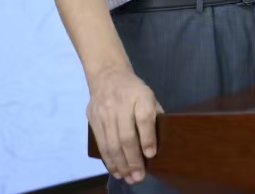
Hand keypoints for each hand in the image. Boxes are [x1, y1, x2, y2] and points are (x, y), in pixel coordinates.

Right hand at [87, 66, 162, 185]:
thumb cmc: (134, 91)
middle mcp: (120, 103)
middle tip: (139, 177)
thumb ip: (154, 116)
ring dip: (120, 164)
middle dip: (133, 160)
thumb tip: (160, 143)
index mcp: (140, 95)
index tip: (151, 155)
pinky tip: (116, 170)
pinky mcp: (93, 119)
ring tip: (128, 178)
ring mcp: (104, 111)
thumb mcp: (150, 97)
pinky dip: (108, 160)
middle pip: (126, 135)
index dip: (148, 137)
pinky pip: (101, 143)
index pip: (144, 118)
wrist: (107, 75)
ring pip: (112, 143)